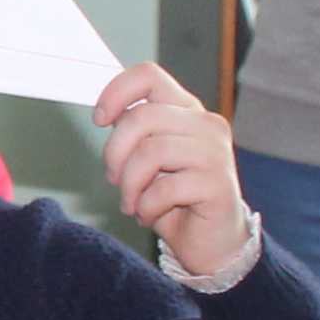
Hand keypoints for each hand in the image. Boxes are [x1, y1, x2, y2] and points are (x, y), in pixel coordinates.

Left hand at [92, 63, 251, 279]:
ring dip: (130, 185)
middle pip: (142, 117)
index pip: (150, 76)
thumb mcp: (147, 160)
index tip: (100, 119)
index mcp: (186, 111)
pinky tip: (150, 216)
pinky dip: (147, 207)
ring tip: (133, 203)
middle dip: (116, 153)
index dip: (116, 92)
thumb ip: (134, 133)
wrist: (211, 243)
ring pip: (151, 152)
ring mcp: (216, 153)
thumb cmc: (176, 200)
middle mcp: (206, 125)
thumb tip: (107, 113)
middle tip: (115, 179)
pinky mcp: (219, 184)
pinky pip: (165, 188)